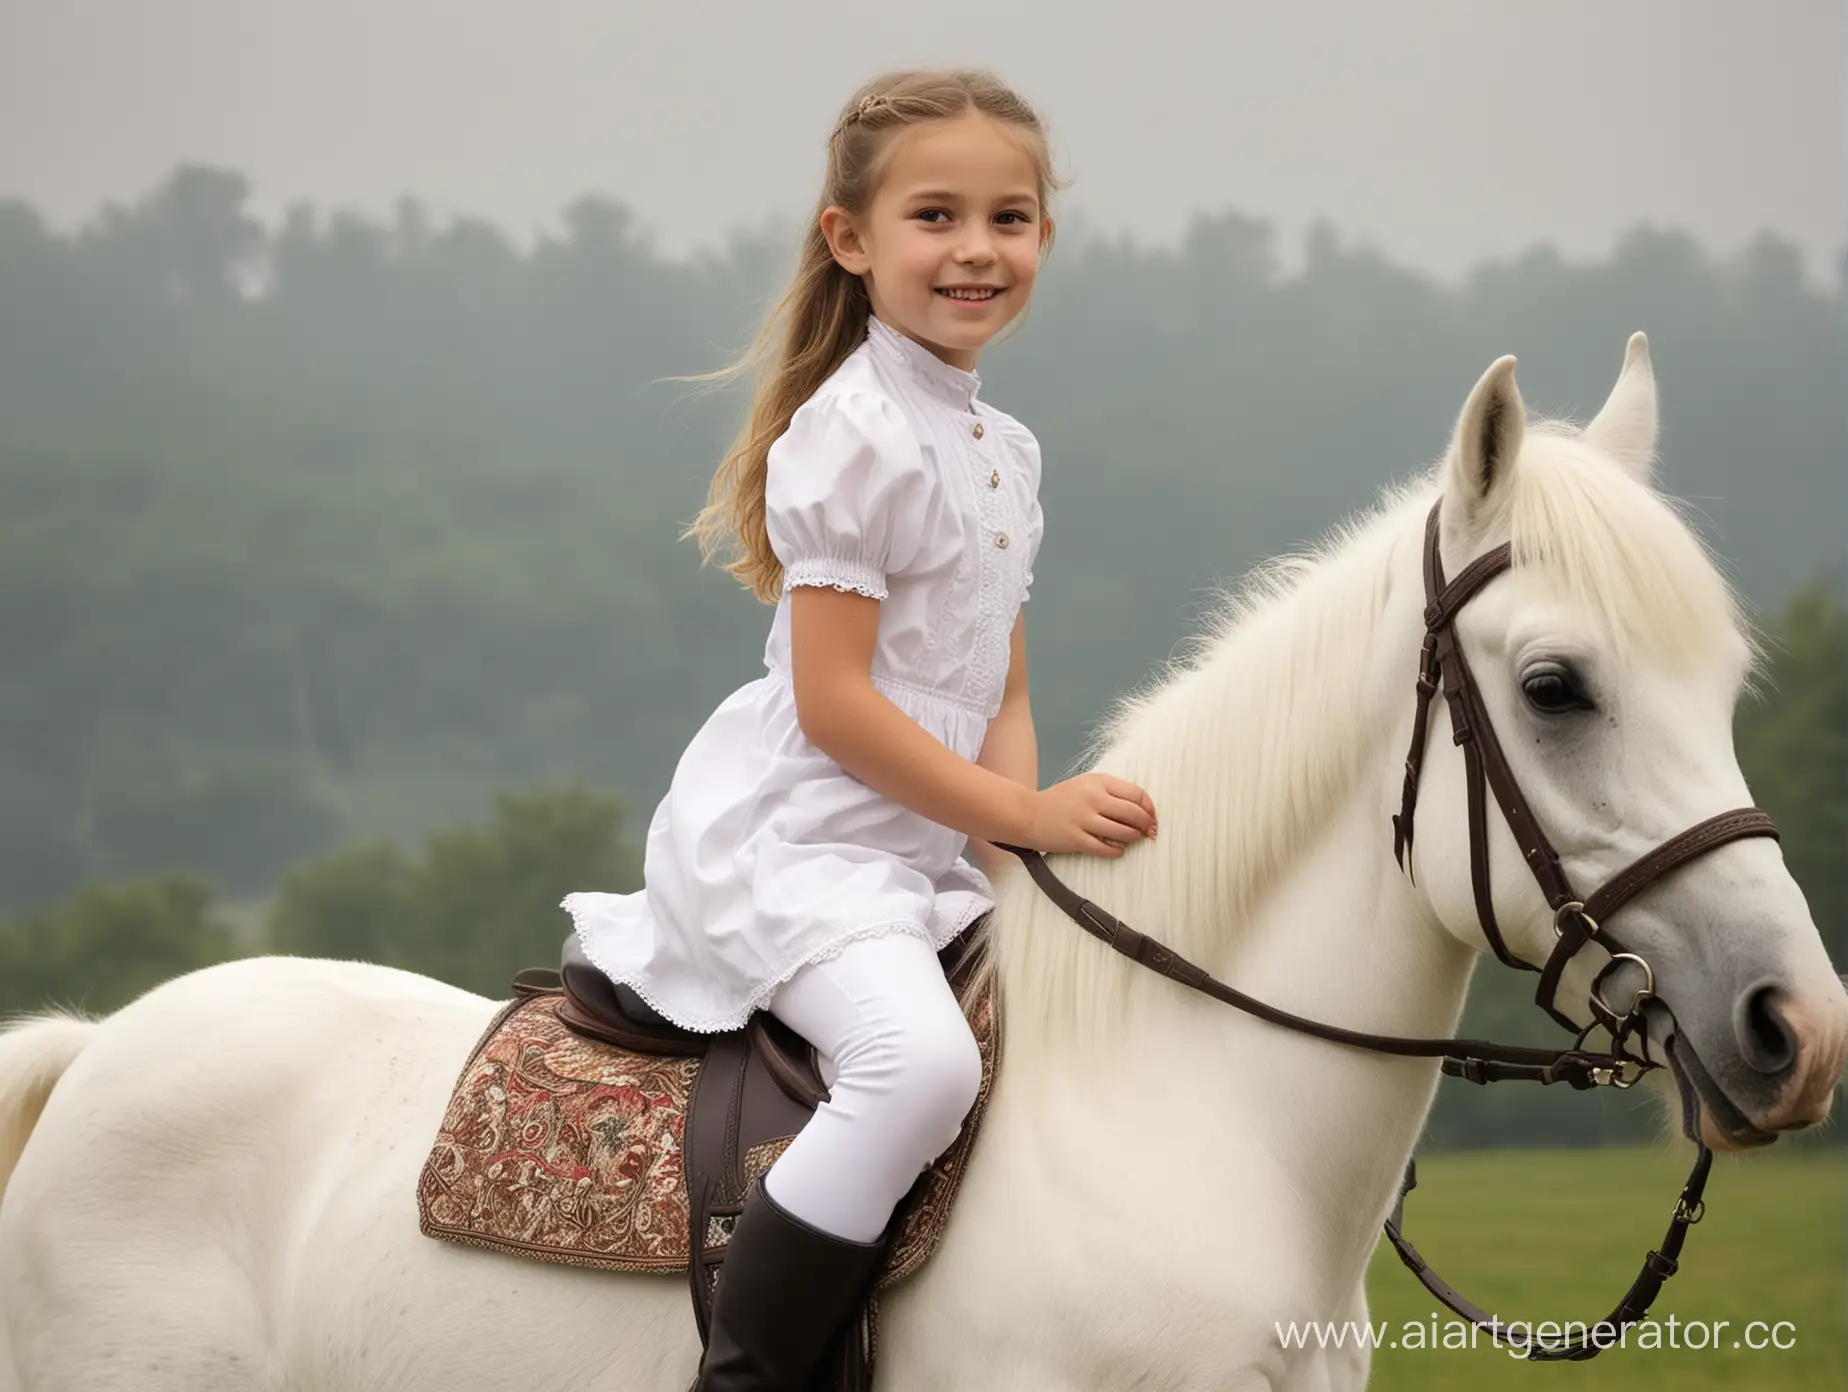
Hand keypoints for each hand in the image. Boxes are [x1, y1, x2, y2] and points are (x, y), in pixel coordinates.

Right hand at [1026, 774, 1157, 857]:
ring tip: (1132, 839)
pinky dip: (1117, 851)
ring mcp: (1083, 819)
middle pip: (1133, 813)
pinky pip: (1106, 848)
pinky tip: (1117, 849)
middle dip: (1146, 825)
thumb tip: (1143, 807)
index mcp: (1099, 781)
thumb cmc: (1063, 799)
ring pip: (1123, 832)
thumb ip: (1112, 791)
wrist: (1029, 814)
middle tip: (1148, 832)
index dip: (1149, 808)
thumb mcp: (1087, 784)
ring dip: (1133, 838)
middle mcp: (1092, 798)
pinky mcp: (1076, 839)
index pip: (1136, 794)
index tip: (1152, 817)